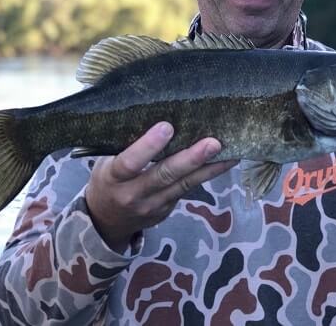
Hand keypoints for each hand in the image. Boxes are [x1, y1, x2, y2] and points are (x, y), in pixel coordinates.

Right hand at [85, 121, 237, 251]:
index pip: (129, 162)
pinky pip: (188, 189)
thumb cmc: (108, 180)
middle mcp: (133, 194)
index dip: (148, 146)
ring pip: (184, 184)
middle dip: (190, 159)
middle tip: (212, 143)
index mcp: (113, 178)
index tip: (167, 127)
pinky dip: (207, 174)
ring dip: (209, 168)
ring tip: (229, 152)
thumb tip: (156, 114)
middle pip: (164, 175)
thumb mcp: (106, 163)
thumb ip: (126, 147)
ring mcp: (153, 205)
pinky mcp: (167, 209)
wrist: (106, 221)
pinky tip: (225, 161)